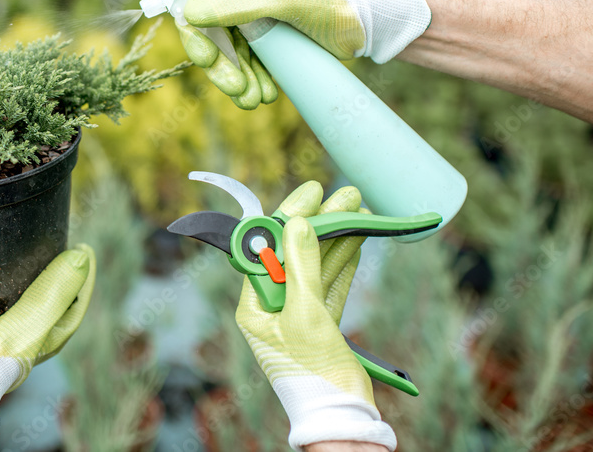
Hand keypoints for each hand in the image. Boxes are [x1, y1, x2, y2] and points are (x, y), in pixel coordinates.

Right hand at [0, 244, 95, 437]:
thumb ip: (55, 290)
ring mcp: (9, 331)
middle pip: (53, 297)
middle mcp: (34, 333)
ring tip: (26, 251)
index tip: (82, 247)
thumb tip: (81, 256)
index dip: (82, 273)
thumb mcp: (33, 318)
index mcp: (51, 333)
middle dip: (57, 273)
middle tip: (54, 244)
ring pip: (27, 297)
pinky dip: (2, 284)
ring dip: (29, 276)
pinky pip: (0, 301)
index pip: (76, 299)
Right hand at [181, 0, 431, 108]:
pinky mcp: (271, 41)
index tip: (206, 59)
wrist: (370, 22)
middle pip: (211, 35)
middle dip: (221, 67)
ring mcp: (256, 18)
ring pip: (230, 56)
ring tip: (256, 100)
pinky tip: (267, 95)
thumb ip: (236, 1)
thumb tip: (189, 13)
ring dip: (238, 81)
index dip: (194, 33)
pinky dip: (254, 82)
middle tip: (237, 91)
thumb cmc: (331, 0)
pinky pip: (249, 65)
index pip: (196, 2)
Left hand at [235, 182, 395, 450]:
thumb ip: (302, 267)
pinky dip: (345, 260)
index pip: (267, 249)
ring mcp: (296, 314)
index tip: (312, 192)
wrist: (343, 420)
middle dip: (319, 221)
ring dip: (337, 236)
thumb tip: (296, 224)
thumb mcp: (307, 316)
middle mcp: (270, 306)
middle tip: (344, 193)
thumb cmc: (316, 377)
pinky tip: (356, 237)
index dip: (288, 216)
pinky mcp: (320, 323)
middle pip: (293, 251)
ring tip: (358, 207)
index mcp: (253, 305)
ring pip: (317, 264)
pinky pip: (331, 283)